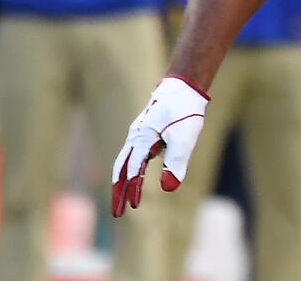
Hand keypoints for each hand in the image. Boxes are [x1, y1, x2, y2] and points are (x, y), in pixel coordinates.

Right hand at [111, 76, 208, 215]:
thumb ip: (176, 162)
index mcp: (142, 139)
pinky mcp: (146, 132)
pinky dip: (131, 169)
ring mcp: (139, 133)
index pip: (134, 170)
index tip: (134, 207)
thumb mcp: (184, 138)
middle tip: (116, 214)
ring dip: (123, 181)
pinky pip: (134, 154)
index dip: (134, 189)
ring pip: (125, 162)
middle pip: (121, 169)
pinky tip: (139, 175)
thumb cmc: (184, 110)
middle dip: (118, 192)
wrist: (184, 86)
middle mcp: (135, 137)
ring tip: (123, 199)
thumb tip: (169, 189)